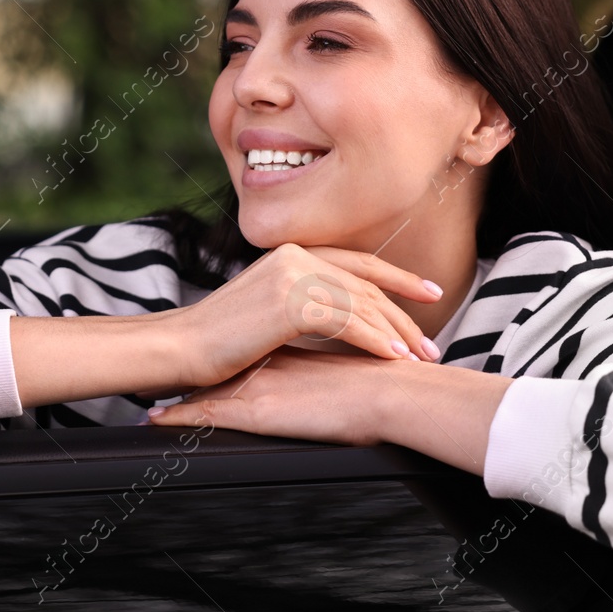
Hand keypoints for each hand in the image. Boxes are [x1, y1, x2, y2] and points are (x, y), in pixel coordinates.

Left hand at [148, 345, 391, 445]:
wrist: (390, 395)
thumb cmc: (381, 388)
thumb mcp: (349, 371)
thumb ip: (331, 371)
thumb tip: (329, 381)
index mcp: (288, 352)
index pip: (244, 352)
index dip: (218, 355)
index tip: (194, 360)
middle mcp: (266, 363)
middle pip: (217, 366)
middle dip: (186, 372)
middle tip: (158, 377)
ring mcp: (258, 385)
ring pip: (205, 389)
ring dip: (176, 394)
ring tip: (147, 402)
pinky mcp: (257, 410)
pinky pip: (207, 416)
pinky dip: (180, 418)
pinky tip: (156, 420)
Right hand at [163, 242, 441, 390]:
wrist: (180, 347)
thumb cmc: (217, 340)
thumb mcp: (265, 309)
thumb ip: (300, 303)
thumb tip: (335, 320)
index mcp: (290, 254)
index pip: (356, 263)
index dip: (397, 278)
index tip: (429, 292)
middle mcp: (294, 257)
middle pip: (366, 284)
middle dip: (405, 313)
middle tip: (432, 340)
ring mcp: (292, 276)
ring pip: (361, 303)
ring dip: (396, 332)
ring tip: (420, 356)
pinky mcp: (290, 303)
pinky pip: (347, 322)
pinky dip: (375, 340)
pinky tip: (393, 357)